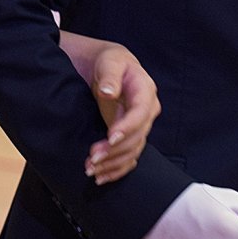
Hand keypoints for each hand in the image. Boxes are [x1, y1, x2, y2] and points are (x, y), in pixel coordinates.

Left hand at [83, 44, 159, 183]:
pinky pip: (129, 158)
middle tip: (92, 157)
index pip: (140, 114)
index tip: (110, 137)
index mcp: (145, 91)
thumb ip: (109, 75)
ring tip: (90, 169)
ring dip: (113, 164)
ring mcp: (139, 126)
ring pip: (132, 152)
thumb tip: (108, 92)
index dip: (127, 127)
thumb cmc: (110, 61)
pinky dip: (117, 170)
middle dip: (115, 151)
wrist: (110, 68)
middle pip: (136, 137)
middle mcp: (147, 112)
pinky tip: (101, 177)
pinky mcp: (130, 136)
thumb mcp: (110, 62)